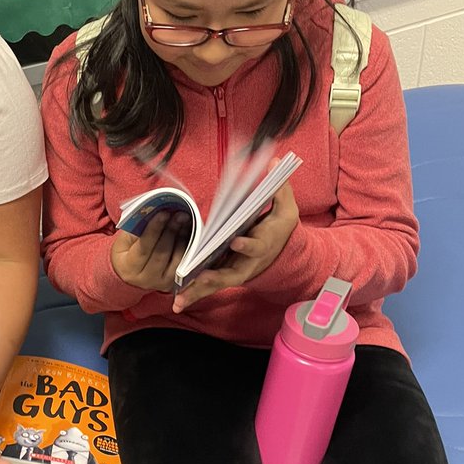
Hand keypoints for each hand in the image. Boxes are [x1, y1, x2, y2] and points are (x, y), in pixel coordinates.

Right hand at [110, 210, 190, 291]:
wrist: (130, 272)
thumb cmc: (127, 251)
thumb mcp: (124, 240)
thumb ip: (137, 229)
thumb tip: (155, 212)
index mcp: (129, 267)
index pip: (144, 247)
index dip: (154, 229)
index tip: (164, 213)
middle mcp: (145, 279)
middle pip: (161, 252)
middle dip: (171, 230)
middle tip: (179, 214)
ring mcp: (161, 283)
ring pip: (176, 258)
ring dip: (182, 237)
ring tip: (185, 220)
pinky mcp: (174, 282)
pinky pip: (184, 263)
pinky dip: (187, 246)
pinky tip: (189, 232)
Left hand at [173, 180, 298, 312]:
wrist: (280, 254)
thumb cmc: (279, 229)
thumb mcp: (286, 210)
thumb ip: (280, 189)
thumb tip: (275, 162)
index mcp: (261, 245)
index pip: (255, 246)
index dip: (247, 245)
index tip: (237, 241)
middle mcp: (246, 264)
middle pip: (231, 274)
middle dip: (216, 277)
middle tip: (201, 278)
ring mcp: (233, 272)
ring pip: (215, 284)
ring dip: (198, 292)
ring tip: (179, 301)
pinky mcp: (223, 276)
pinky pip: (207, 286)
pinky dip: (193, 294)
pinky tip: (177, 302)